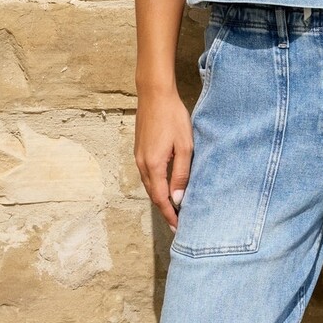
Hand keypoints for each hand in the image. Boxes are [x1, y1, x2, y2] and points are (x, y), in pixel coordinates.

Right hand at [133, 87, 194, 233]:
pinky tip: (165, 188)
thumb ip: (181, 174)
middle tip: (177, 224)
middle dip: (165, 210)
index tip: (178, 228)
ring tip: (173, 209)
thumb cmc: (172, 117)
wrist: (154, 94)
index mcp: (153, 165)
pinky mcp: (140, 151)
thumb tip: (177, 199)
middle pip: (153, 195)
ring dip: (160, 199)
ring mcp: (139, 157)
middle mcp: (142, 164)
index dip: (169, 215)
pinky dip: (156, 187)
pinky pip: (147, 175)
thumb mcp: (184, 146)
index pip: (161, 199)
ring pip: (149, 186)